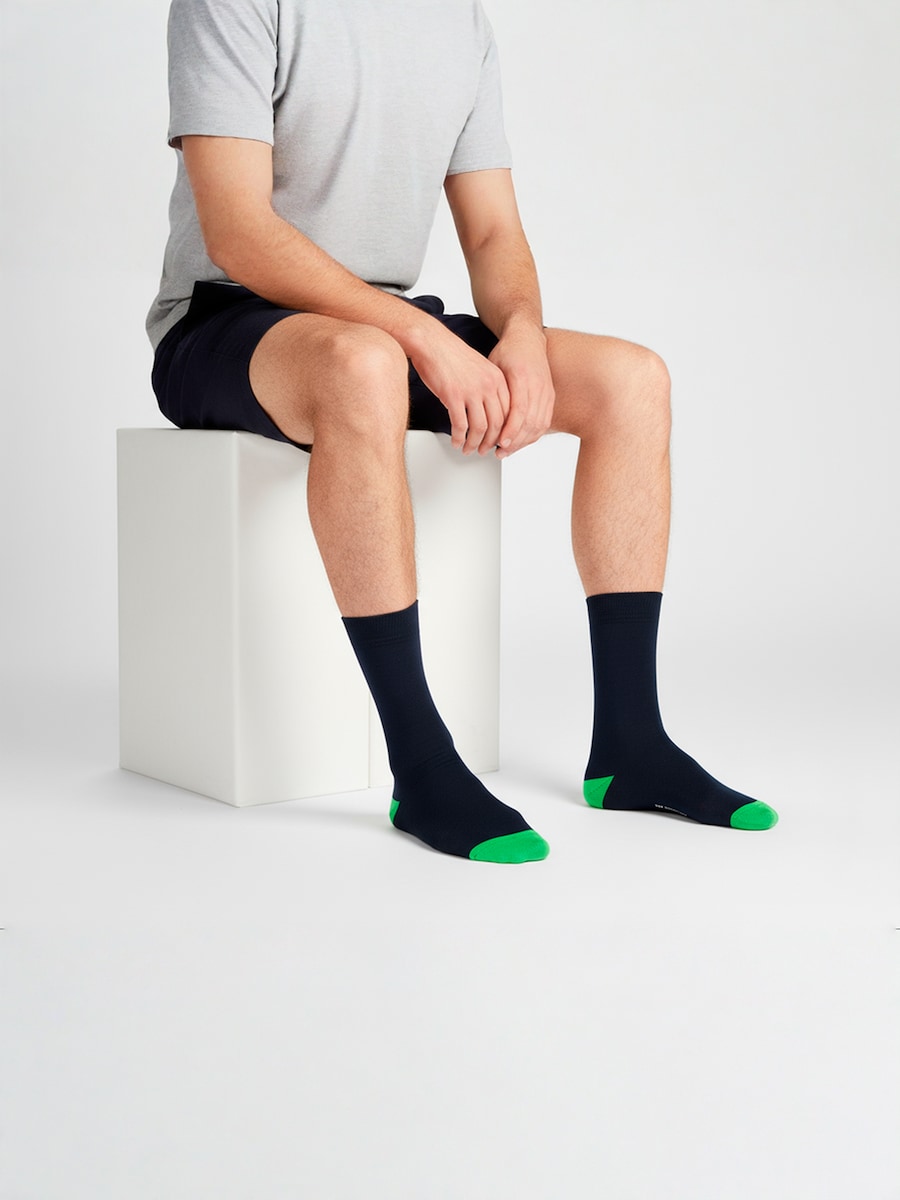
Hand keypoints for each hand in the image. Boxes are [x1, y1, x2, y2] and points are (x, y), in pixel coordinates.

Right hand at [408, 323, 510, 453]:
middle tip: (484, 451)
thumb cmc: (450, 355)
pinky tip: (456, 441)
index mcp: (497, 379)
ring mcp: (471, 391)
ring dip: (474, 443)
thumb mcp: (479, 368)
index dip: (505, 432)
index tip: (498, 441)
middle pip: (497, 424)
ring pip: (480, 428)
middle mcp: (488, 385)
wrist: (430, 342)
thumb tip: (490, 411)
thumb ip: (488, 387)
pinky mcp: (453, 396)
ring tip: (468, 449)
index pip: (509, 413)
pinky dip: (459, 438)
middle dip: (490, 443)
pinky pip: (460, 425)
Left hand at [489, 325, 554, 457]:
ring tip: (506, 451)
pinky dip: (532, 435)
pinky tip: (520, 442)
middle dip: (514, 441)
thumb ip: (490, 391)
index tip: (500, 442)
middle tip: (498, 452)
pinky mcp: (550, 396)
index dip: (511, 429)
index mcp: (521, 376)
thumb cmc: (508, 352)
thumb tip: (476, 415)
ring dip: (522, 442)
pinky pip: (545, 422)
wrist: (527, 339)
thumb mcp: (492, 367)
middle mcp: (537, 385)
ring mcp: (546, 391)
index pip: (519, 410)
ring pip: (539, 425)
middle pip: (530, 421)